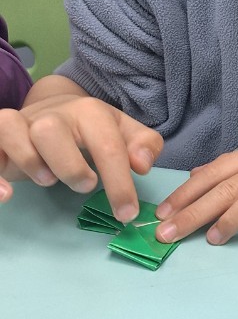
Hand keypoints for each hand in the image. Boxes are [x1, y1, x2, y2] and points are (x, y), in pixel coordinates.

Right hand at [0, 85, 162, 221]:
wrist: (52, 105)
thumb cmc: (89, 127)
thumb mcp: (121, 130)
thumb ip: (143, 143)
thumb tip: (143, 164)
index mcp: (89, 112)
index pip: (107, 145)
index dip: (119, 183)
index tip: (126, 213)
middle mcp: (53, 114)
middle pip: (52, 131)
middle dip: (69, 165)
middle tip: (85, 185)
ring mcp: (22, 122)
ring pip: (13, 129)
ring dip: (29, 161)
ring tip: (48, 180)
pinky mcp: (0, 135)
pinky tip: (6, 194)